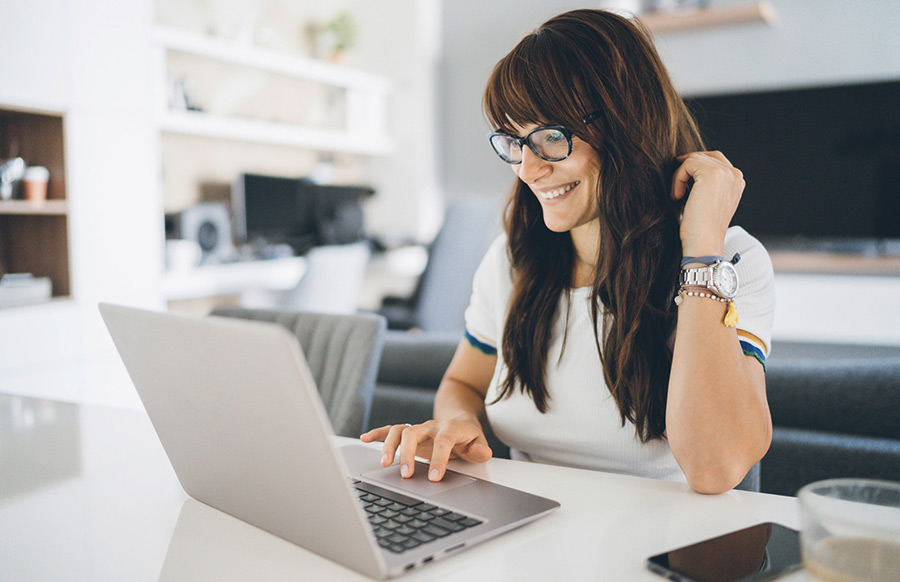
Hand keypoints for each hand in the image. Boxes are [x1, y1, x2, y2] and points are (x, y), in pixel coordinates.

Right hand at [360, 419, 492, 481]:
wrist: (458, 419)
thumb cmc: (466, 435)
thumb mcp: (478, 442)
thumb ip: (480, 449)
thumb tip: (483, 453)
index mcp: (449, 428)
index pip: (443, 441)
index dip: (439, 459)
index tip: (434, 477)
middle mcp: (430, 426)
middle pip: (414, 433)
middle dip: (408, 454)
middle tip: (406, 475)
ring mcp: (417, 428)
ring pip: (399, 431)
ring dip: (389, 446)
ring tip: (384, 464)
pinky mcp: (408, 432)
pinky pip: (390, 430)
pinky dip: (377, 434)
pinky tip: (365, 439)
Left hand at [671, 151, 744, 256]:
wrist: (704, 244)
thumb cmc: (700, 228)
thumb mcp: (707, 201)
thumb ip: (705, 184)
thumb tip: (685, 166)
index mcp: (737, 182)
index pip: (714, 160)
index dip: (694, 168)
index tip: (682, 183)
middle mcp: (735, 174)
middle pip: (704, 156)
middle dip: (686, 168)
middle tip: (677, 187)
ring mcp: (726, 173)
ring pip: (694, 159)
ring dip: (680, 176)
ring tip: (677, 195)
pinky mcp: (712, 174)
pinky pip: (687, 164)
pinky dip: (677, 178)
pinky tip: (677, 196)